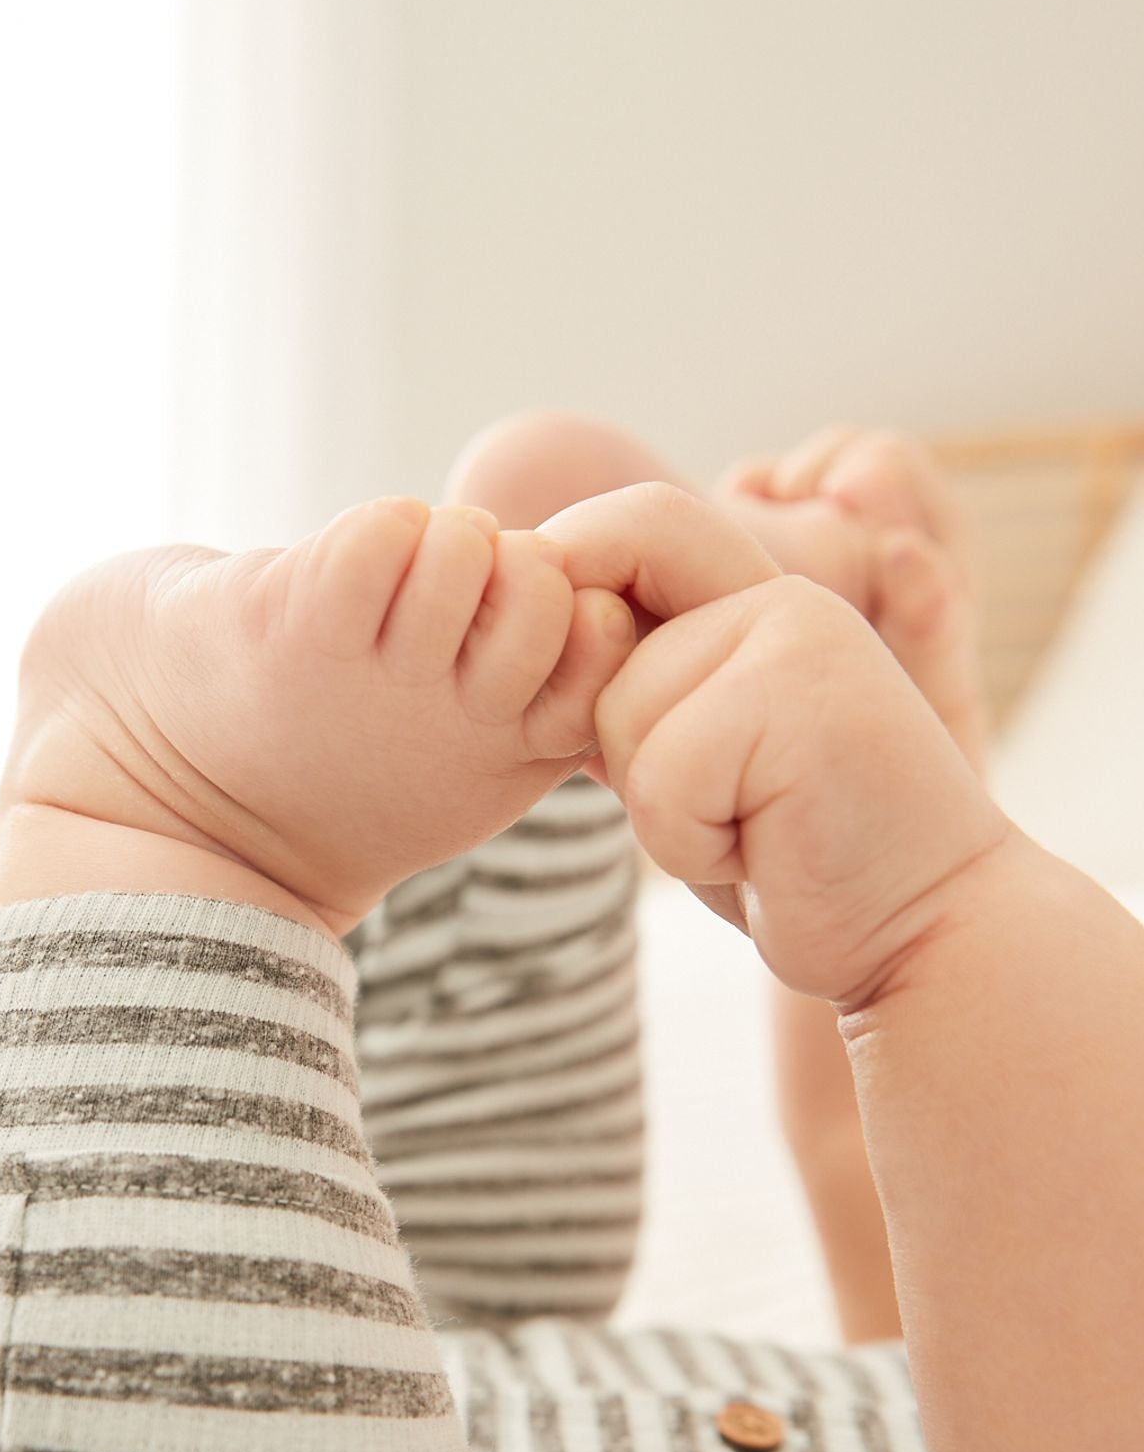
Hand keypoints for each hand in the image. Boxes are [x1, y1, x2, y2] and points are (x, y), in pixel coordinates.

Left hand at [542, 483, 1012, 1009]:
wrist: (921, 929)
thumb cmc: (795, 856)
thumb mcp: (691, 761)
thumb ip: (631, 694)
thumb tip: (530, 640)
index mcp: (757, 594)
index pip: (632, 522)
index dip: (570, 576)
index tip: (569, 692)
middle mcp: (779, 599)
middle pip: (597, 630)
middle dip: (611, 735)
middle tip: (703, 801)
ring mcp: (797, 641)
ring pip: (620, 714)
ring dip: (660, 808)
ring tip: (751, 828)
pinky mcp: (798, 704)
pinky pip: (661, 779)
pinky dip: (691, 844)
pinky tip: (767, 854)